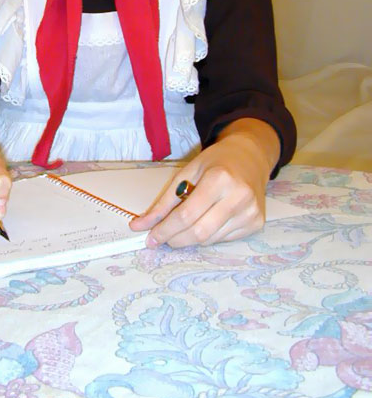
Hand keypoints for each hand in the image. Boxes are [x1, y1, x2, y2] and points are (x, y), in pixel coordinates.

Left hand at [130, 118, 279, 247]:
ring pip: (210, 240)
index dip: (165, 230)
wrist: (250, 157)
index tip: (150, 238)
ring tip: (186, 223)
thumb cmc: (216, 162)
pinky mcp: (256, 223)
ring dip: (191, 238)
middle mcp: (239, 197)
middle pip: (199, 232)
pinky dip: (208, 236)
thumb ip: (164, 202)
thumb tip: (139, 226)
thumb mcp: (187, 173)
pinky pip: (223, 240)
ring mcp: (250, 212)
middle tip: (163, 238)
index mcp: (219, 178)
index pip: (186, 215)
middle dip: (175, 239)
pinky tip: (208, 220)